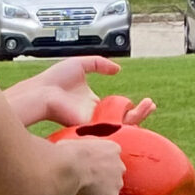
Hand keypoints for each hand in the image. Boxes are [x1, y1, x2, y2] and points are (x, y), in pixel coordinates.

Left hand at [9, 56, 155, 131]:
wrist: (44, 91)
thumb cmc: (56, 80)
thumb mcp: (82, 64)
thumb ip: (100, 64)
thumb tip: (118, 69)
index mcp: (94, 105)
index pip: (118, 110)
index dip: (133, 107)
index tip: (146, 100)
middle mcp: (95, 117)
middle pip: (123, 121)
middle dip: (140, 114)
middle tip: (150, 105)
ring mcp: (94, 124)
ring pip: (121, 127)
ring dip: (138, 118)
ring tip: (149, 106)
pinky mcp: (90, 128)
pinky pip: (111, 129)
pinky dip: (126, 124)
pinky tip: (136, 113)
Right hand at [54, 133, 126, 194]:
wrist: (69, 168)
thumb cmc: (67, 154)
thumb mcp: (75, 143)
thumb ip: (81, 148)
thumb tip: (71, 152)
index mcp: (112, 149)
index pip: (109, 158)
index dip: (97, 164)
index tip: (87, 168)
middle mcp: (120, 165)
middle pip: (112, 175)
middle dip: (101, 178)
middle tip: (85, 181)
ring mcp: (117, 182)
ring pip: (108, 190)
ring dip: (98, 192)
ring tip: (81, 192)